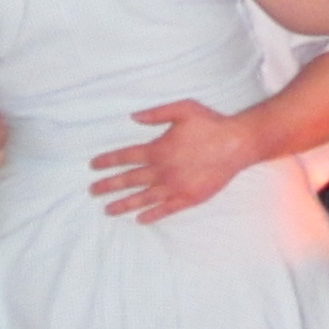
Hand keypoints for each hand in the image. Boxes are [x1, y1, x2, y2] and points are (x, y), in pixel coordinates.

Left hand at [91, 99, 252, 219]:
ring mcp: (175, 186)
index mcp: (158, 149)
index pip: (126, 156)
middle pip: (129, 180)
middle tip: (91, 191)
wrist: (237, 144)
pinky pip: (166, 209)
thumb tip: (133, 116)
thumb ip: (156, 114)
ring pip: (143, 198)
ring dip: (123, 204)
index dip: (107, 161)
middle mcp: (163, 171)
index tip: (93, 166)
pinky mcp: (189, 198)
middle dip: (108, 185)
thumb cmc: (211, 124)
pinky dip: (152, 215)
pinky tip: (139, 219)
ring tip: (107, 210)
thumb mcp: (182, 109)